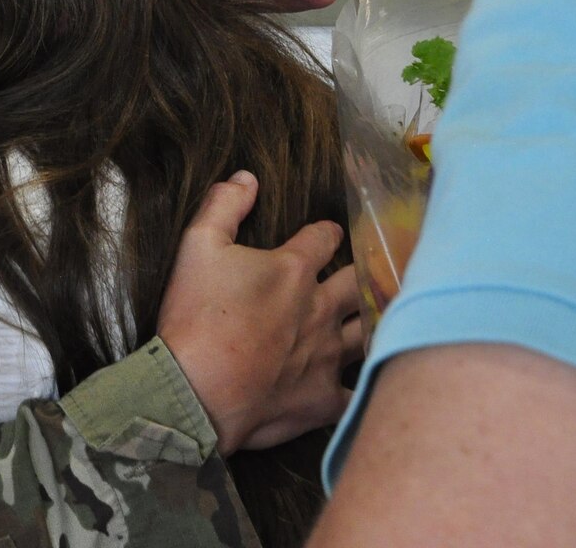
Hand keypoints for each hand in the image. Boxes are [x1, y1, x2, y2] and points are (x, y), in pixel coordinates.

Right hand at [157, 172, 364, 454]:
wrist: (193, 392)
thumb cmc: (195, 317)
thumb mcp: (198, 246)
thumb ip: (224, 206)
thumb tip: (247, 178)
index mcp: (293, 270)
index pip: (324, 238)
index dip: (327, 232)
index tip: (328, 234)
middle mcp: (319, 309)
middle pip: (359, 283)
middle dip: (365, 274)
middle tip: (368, 273)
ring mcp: (325, 356)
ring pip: (367, 333)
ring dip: (374, 323)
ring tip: (381, 318)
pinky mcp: (322, 398)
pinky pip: (356, 393)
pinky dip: (364, 388)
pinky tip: (371, 386)